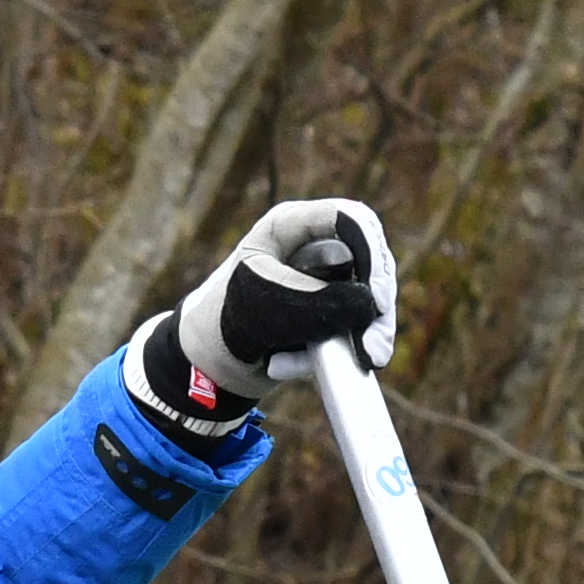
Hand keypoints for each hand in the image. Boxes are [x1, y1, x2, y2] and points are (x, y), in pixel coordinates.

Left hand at [172, 197, 399, 401]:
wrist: (205, 365)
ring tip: (355, 363)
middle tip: (375, 349)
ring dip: (364, 334)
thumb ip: (320, 304)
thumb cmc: (225, 321)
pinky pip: (355, 325)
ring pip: (369, 297)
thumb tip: (372, 307)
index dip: (371, 252)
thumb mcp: (269, 309)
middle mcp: (313, 247)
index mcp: (290, 226)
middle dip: (377, 306)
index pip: (350, 218)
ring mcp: (323, 280)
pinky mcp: (329, 312)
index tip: (376, 298)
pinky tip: (293, 365)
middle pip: (371, 259)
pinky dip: (340, 350)